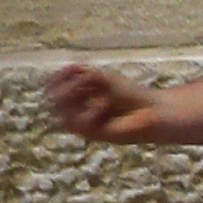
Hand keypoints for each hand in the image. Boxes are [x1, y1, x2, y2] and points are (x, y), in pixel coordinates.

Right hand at [43, 63, 161, 143]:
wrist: (151, 110)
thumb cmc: (128, 94)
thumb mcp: (102, 78)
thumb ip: (81, 74)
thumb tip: (68, 69)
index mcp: (74, 98)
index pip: (51, 89)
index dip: (58, 78)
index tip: (76, 68)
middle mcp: (75, 112)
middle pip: (53, 101)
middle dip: (66, 87)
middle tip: (87, 79)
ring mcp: (83, 124)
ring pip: (61, 114)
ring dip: (75, 96)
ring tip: (95, 89)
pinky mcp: (93, 134)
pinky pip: (80, 123)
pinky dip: (90, 110)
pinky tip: (104, 103)